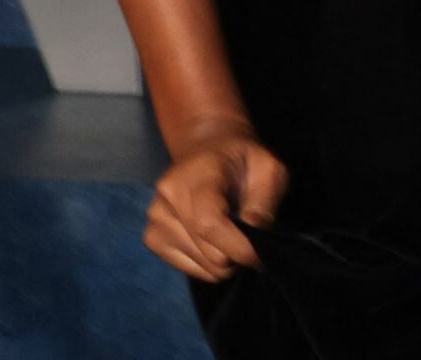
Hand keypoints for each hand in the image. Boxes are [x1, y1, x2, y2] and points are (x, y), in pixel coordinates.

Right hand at [144, 114, 289, 283]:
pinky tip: (210, 237)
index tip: (259, 252)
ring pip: (203, 268)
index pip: (209, 225)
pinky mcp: (152, 238)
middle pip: (210, 254)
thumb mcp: (268, 169)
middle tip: (245, 231)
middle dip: (236, 253)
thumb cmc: (243, 161)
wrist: (209, 150)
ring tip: (227, 228)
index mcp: (196, 175)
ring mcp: (155, 219)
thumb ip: (263, 204)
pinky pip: (191, 270)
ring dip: (223, 258)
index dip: (238, 247)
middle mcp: (167, 197)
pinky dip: (208, 263)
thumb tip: (253, 245)